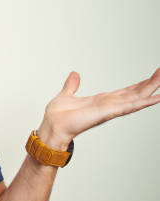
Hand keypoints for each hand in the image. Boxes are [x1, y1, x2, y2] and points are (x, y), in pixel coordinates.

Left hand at [38, 68, 159, 148]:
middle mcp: (109, 105)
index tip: (152, 76)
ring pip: (136, 97)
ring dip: (151, 88)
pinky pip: (129, 106)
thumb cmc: (58, 116)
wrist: (52, 126)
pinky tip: (156, 97)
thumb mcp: (66, 94)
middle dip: (150, 83)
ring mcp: (110, 109)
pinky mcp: (108, 112)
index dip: (139, 84)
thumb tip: (74, 74)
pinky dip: (143, 101)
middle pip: (135, 93)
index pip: (126, 91)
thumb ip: (72, 85)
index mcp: (102, 100)